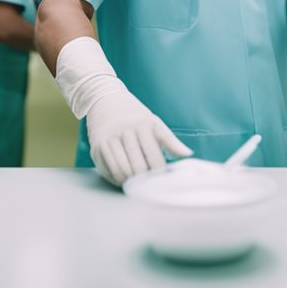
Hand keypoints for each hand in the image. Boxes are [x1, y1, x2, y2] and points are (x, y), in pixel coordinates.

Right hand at [54, 36, 191, 185]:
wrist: (106, 102)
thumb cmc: (136, 118)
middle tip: (149, 185)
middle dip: (145, 180)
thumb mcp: (155, 124)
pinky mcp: (98, 145)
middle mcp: (127, 130)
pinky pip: (109, 170)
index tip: (163, 180)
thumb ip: (171, 141)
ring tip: (137, 184)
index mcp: (145, 125)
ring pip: (123, 171)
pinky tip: (123, 179)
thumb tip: (188, 154)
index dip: (159, 172)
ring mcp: (111, 138)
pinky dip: (117, 179)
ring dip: (131, 182)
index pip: (155, 156)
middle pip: (139, 167)